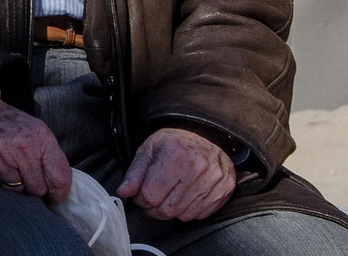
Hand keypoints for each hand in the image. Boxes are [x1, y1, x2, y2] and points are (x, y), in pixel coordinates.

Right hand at [0, 91, 71, 201]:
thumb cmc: (11, 126)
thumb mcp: (37, 132)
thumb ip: (51, 159)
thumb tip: (58, 192)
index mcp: (40, 137)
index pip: (59, 179)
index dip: (58, 194)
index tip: (53, 197)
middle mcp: (20, 146)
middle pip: (37, 190)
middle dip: (32, 189)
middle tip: (23, 176)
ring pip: (16, 192)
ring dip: (12, 186)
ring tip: (5, 167)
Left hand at [117, 126, 234, 220]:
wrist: (204, 133)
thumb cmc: (173, 142)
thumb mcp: (149, 149)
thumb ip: (135, 173)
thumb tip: (123, 192)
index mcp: (175, 157)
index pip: (151, 196)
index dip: (141, 199)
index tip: (140, 195)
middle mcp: (198, 170)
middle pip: (168, 209)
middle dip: (154, 209)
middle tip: (153, 199)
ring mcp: (214, 181)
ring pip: (184, 215)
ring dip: (172, 210)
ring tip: (169, 195)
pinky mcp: (224, 190)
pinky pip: (201, 214)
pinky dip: (189, 210)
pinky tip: (185, 195)